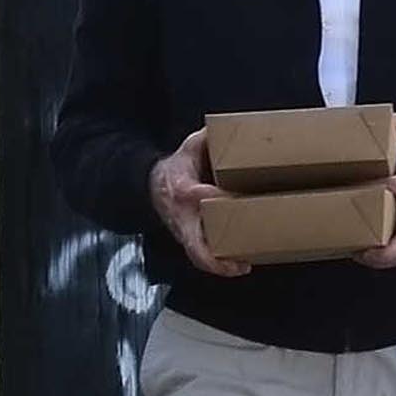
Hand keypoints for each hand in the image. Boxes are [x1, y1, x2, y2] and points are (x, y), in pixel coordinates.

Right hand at [150, 128, 248, 277]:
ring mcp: (184, 230)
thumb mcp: (188, 149)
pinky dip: (217, 265)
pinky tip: (240, 265)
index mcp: (182, 189)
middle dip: (215, 253)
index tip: (237, 199)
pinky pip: (200, 257)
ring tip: (243, 266)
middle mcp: (182, 215)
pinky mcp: (189, 239)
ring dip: (219, 264)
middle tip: (241, 258)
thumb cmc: (177, 167)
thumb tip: (228, 129)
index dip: (216, 198)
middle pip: (194, 240)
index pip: (198, 196)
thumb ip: (207, 140)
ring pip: (197, 254)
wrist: (152, 186)